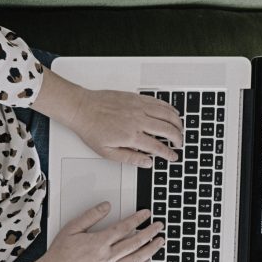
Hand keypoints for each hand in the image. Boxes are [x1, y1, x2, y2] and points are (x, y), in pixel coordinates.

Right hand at [44, 202, 164, 261]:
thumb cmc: (61, 253)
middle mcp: (107, 256)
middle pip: (135, 242)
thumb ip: (90, 216)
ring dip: (150, 249)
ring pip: (136, 258)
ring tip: (159, 242)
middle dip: (150, 233)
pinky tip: (147, 261)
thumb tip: (106, 206)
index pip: (124, 227)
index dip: (138, 219)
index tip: (146, 214)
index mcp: (99, 242)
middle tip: (159, 226)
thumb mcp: (72, 228)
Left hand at [66, 87, 182, 166]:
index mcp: (131, 136)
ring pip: (166, 114)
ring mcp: (138, 107)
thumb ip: (130, 158)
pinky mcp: (136, 98)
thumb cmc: (91, 129)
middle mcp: (138, 120)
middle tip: (179, 144)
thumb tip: (147, 163)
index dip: (169, 153)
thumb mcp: (107, 152)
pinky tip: (172, 112)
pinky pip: (158, 102)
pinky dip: (168, 108)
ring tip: (180, 129)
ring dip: (177, 122)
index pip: (157, 147)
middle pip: (167, 129)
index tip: (173, 156)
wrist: (82, 108)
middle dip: (178, 138)